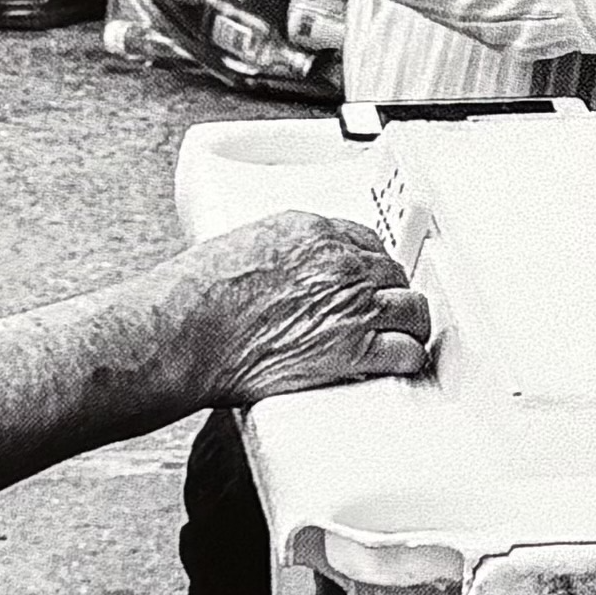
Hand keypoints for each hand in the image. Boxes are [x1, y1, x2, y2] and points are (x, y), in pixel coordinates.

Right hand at [163, 210, 433, 405]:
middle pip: (391, 273)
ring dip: (406, 323)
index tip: (365, 281)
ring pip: (411, 308)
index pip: (364, 241)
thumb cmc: (194, 301)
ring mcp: (351, 304)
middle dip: (387, 293)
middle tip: (380, 312)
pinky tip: (397, 362)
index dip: (368, 266)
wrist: (185, 334)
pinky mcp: (354, 348)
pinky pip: (406, 349)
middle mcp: (338, 262)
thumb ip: (278, 258)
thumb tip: (285, 276)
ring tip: (399, 336)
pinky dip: (406, 358)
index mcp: (310, 232)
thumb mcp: (240, 250)